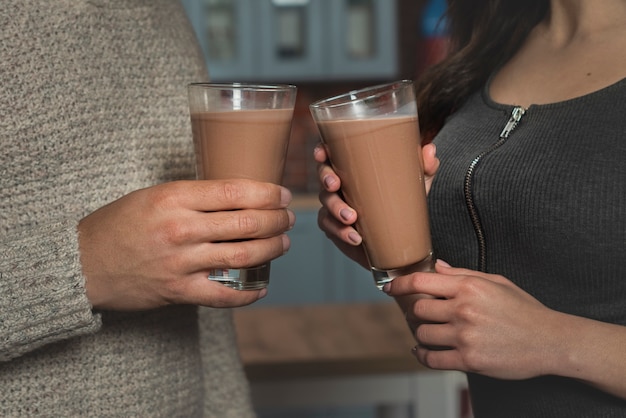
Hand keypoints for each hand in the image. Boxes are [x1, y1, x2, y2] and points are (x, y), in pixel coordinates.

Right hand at [78, 179, 294, 309]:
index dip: (267, 193)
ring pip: (243, 255)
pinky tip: (263, 286)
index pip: (235, 191)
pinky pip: (224, 295)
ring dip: (272, 249)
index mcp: (174, 197)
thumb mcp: (153, 195)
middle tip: (288, 217)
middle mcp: (180, 228)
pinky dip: (250, 293)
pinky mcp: (178, 291)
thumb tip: (239, 196)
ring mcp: (180, 262)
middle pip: (246, 222)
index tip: (282, 194)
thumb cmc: (119, 224)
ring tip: (284, 242)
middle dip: (277, 219)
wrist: (83, 262)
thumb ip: (194, 196)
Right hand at [314, 142, 438, 267]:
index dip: (321, 150)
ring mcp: (336, 206)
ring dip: (335, 209)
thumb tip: (429, 150)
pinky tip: (355, 237)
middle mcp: (340, 183)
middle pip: (323, 175)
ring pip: (325, 203)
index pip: (331, 153)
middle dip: (326, 178)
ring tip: (352, 218)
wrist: (403, 237)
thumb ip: (425, 166)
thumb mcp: (417, 182)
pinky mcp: (336, 227)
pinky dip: (340, 232)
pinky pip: (330, 227)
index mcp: (353, 166)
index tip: (323, 153)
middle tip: (336, 185)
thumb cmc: (403, 200)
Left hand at [385, 260, 560, 380]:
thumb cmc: (524, 309)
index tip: (390, 288)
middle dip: (415, 311)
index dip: (399, 284)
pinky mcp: (469, 360)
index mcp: (469, 287)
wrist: (550, 341)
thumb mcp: (496, 282)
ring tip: (428, 332)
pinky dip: (423, 356)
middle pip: (418, 309)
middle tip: (420, 314)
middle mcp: (464, 310)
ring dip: (421, 334)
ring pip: (422, 334)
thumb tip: (437, 267)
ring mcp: (466, 336)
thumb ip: (462, 274)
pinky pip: (432, 359)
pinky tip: (423, 351)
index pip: (421, 281)